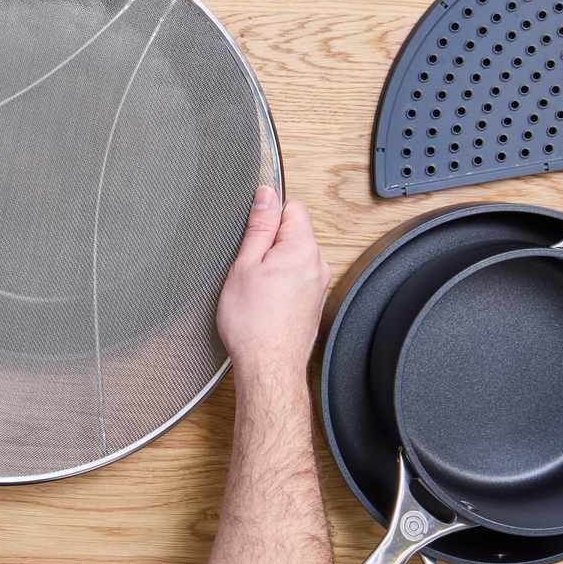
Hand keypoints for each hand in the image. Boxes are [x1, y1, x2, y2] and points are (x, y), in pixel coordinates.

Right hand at [216, 187, 331, 393]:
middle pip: (294, 232)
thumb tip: (266, 196)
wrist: (269, 367)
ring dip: (273, 263)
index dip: (268, 214)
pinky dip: (279, 281)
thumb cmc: (254, 324)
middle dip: (269, 241)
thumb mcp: (245, 265)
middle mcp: (318, 265)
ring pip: (293, 256)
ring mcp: (317, 285)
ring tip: (254, 286)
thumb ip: (259, 226)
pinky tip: (263, 300)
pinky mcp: (312, 302)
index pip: (292, 207)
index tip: (252, 230)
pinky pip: (296, 277)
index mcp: (303, 249)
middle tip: (248, 264)